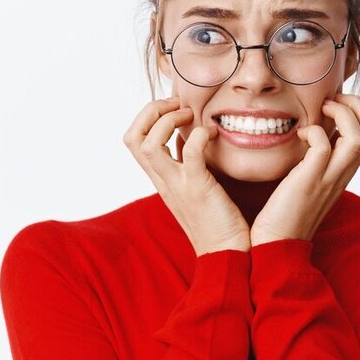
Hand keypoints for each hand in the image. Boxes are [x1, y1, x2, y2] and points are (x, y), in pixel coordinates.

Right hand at [124, 96, 250, 254]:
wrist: (228, 252)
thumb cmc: (217, 218)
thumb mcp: (193, 185)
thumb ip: (184, 161)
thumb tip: (184, 138)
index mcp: (160, 178)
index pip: (133, 139)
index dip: (148, 116)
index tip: (174, 109)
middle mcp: (162, 180)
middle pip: (131, 137)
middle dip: (150, 111)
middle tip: (177, 107)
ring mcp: (177, 185)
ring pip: (147, 143)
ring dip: (167, 120)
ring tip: (190, 116)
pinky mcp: (197, 188)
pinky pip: (188, 152)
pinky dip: (199, 135)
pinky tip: (213, 134)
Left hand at [250, 93, 359, 244]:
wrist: (278, 243)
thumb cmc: (287, 210)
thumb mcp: (311, 178)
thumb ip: (319, 157)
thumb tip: (315, 131)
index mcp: (346, 170)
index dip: (359, 110)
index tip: (333, 103)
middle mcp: (344, 173)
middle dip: (357, 104)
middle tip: (331, 101)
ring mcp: (329, 178)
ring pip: (359, 137)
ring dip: (342, 113)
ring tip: (320, 110)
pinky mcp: (310, 181)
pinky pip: (323, 147)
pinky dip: (314, 132)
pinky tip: (300, 136)